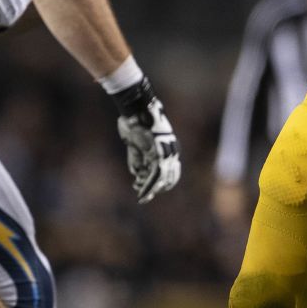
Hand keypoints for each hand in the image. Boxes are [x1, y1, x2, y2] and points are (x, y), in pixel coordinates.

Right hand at [111, 80, 181, 203]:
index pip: (171, 170)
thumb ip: (140, 159)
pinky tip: (142, 191)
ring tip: (143, 197)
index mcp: (168, 148)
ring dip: (152, 189)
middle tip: (145, 197)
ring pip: (163, 177)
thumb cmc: (135, 124)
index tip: (150, 190)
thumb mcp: (137, 145)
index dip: (161, 182)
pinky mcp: (158, 151)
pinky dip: (149, 184)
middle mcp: (171, 151)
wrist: (136, 110)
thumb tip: (139, 175)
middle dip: (156, 188)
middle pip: (169, 176)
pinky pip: (155, 173)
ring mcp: (166, 151)